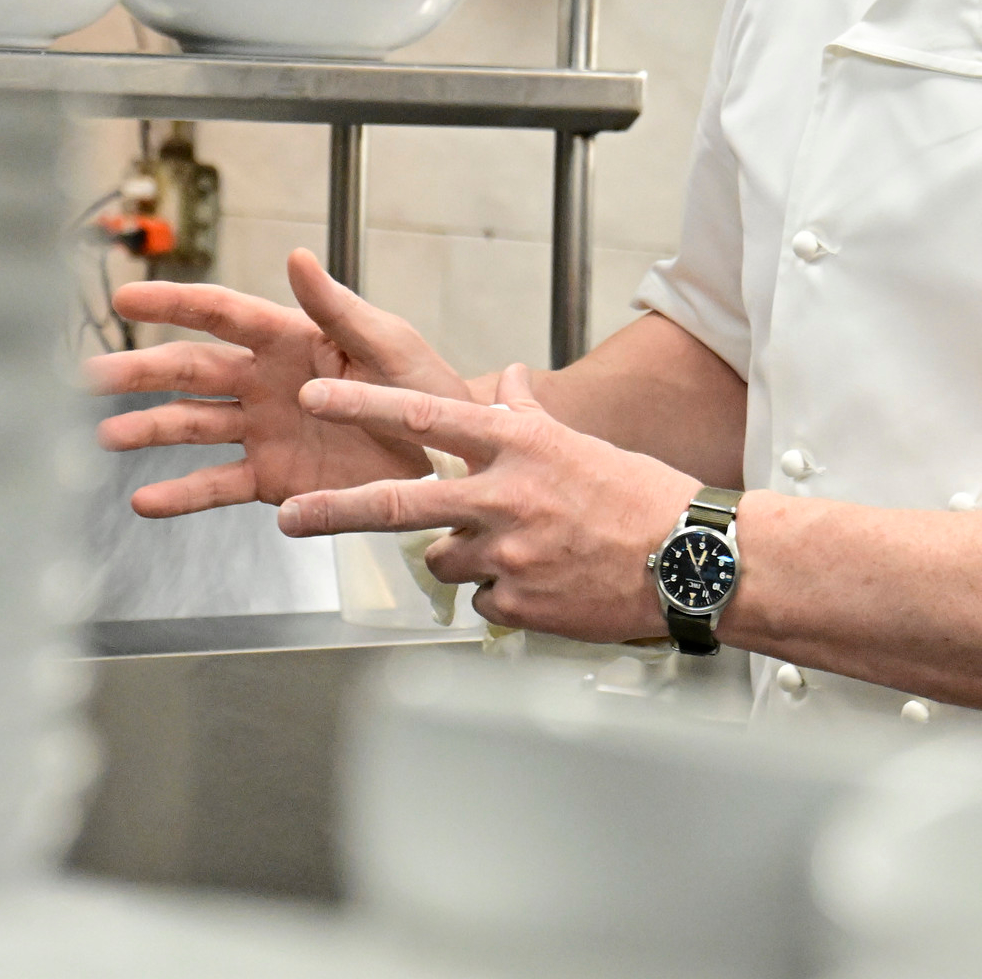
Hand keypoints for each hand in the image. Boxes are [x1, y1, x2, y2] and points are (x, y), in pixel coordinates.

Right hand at [84, 249, 471, 517]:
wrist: (447, 459)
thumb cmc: (424, 390)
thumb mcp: (387, 344)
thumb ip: (337, 307)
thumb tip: (298, 257)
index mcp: (290, 339)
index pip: (219, 314)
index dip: (171, 302)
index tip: (125, 297)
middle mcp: (266, 381)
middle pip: (189, 370)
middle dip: (138, 371)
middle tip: (89, 376)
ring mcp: (264, 430)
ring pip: (191, 424)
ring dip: (147, 429)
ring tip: (106, 437)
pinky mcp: (273, 478)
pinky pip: (217, 485)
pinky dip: (181, 494)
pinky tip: (146, 501)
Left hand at [277, 364, 701, 640]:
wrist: (692, 560)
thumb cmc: (641, 497)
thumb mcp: (579, 442)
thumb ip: (528, 414)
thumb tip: (506, 377)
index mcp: (518, 446)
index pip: (426, 416)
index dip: (364, 406)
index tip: (316, 396)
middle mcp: (505, 495)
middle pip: (401, 505)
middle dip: (334, 514)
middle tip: (288, 518)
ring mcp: (508, 554)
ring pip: (443, 560)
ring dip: (460, 558)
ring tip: (520, 552)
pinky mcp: (518, 603)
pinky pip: (481, 600)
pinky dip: (499, 594)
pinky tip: (544, 584)